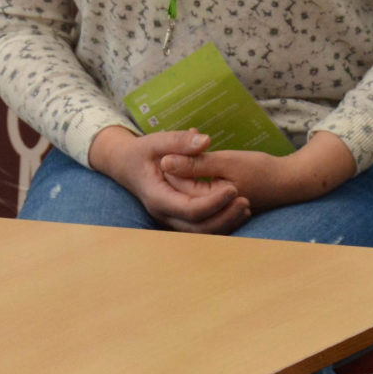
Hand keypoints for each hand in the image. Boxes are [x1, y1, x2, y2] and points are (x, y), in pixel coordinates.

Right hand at [88, 127, 249, 234]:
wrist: (126, 165)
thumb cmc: (141, 152)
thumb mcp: (156, 141)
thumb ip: (179, 141)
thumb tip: (205, 140)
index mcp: (158, 197)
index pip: (190, 209)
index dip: (213, 202)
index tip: (233, 187)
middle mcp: (164, 214)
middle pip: (198, 228)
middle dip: (224, 217)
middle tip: (246, 200)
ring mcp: (172, 219)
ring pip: (202, 233)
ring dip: (226, 223)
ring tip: (246, 207)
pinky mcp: (179, 218)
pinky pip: (203, 228)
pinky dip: (222, 223)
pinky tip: (239, 211)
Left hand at [164, 131, 357, 215]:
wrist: (290, 182)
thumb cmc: (261, 170)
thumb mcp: (226, 162)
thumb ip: (196, 164)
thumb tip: (165, 162)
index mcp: (206, 204)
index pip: (177, 185)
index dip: (173, 163)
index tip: (176, 143)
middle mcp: (207, 214)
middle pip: (180, 191)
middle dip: (178, 169)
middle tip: (181, 147)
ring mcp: (215, 214)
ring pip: (190, 194)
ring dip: (187, 175)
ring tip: (191, 153)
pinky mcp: (221, 209)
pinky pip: (201, 197)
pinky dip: (198, 182)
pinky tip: (200, 165)